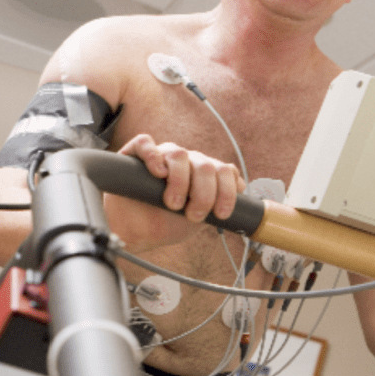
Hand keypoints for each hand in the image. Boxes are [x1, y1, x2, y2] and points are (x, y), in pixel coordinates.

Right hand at [106, 134, 244, 250]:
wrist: (133, 232)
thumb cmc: (163, 224)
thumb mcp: (196, 220)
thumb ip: (216, 206)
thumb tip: (241, 195)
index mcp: (203, 174)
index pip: (225, 171)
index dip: (227, 192)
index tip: (220, 214)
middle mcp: (185, 161)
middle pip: (205, 165)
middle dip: (204, 194)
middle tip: (192, 214)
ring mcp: (161, 155)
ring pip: (180, 154)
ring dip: (180, 182)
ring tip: (171, 203)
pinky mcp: (136, 154)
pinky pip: (146, 143)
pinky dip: (153, 156)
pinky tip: (157, 173)